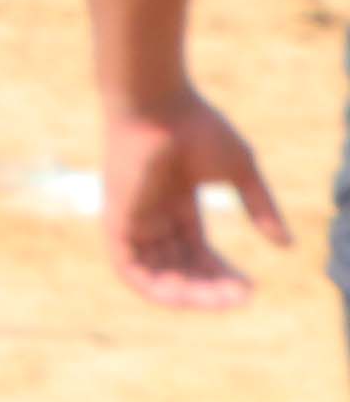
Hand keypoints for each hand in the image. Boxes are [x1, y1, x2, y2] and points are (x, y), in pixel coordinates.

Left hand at [98, 95, 288, 307]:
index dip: (222, 275)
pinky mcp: (116, 220)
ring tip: (223, 298)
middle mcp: (152, 217)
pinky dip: (155, 289)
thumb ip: (260, 207)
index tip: (250, 288)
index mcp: (176, 206)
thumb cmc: (197, 127)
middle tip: (240, 297)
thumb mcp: (240, 172)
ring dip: (190, 295)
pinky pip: (128, 269)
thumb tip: (285, 245)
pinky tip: (187, 296)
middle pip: (179, 269)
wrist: (158, 103)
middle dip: (210, 290)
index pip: (197, 254)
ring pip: (156, 276)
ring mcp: (133, 219)